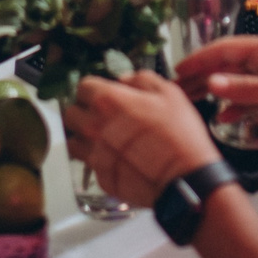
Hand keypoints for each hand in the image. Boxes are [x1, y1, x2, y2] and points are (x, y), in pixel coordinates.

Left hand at [61, 70, 221, 208]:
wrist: (186, 178)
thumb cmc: (179, 134)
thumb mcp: (169, 93)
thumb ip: (141, 80)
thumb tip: (125, 79)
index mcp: (108, 101)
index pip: (82, 87)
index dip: (94, 89)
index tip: (103, 93)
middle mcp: (94, 127)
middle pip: (71, 114)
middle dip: (83, 112)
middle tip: (100, 116)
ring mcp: (95, 155)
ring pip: (73, 142)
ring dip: (84, 138)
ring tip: (103, 139)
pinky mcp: (101, 178)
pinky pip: (90, 165)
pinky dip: (99, 160)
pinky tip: (117, 159)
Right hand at [172, 35, 257, 139]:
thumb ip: (247, 90)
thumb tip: (212, 84)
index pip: (226, 49)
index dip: (200, 59)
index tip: (179, 71)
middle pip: (229, 64)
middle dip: (203, 75)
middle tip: (178, 88)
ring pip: (239, 81)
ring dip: (217, 90)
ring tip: (192, 101)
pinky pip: (253, 95)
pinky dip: (238, 104)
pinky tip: (224, 115)